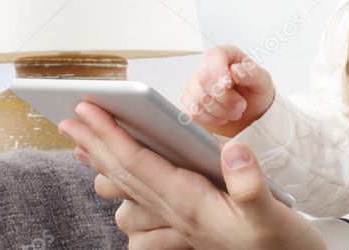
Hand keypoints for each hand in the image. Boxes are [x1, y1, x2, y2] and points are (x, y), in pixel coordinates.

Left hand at [60, 102, 324, 249]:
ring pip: (127, 195)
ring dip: (105, 170)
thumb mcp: (272, 213)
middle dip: (95, 145)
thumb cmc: (280, 242)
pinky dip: (126, 194)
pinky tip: (123, 188)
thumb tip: (232, 147)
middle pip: (123, 176)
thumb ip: (251, 183)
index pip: (138, 165)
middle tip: (68, 118)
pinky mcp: (187, 229)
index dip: (110, 136)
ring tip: (88, 147)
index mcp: (191, 204)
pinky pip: (143, 212)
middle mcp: (178, 215)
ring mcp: (180, 224)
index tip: (88, 111)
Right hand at [182, 45, 275, 137]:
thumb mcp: (262, 82)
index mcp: (225, 55)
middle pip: (203, 80)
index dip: (218, 71)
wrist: (250, 114)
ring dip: (220, 111)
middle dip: (224, 97)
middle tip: (241, 105)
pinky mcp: (189, 103)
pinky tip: (222, 117)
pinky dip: (210, 119)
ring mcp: (195, 85)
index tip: (228, 85)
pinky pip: (192, 112)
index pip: (213, 56)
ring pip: (198, 98)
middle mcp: (207, 67)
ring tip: (235, 112)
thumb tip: (236, 70)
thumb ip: (252, 74)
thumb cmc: (255, 93)